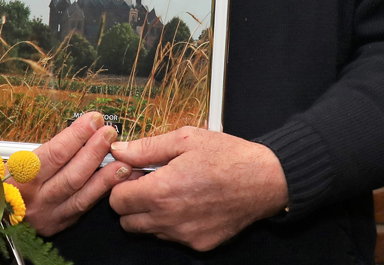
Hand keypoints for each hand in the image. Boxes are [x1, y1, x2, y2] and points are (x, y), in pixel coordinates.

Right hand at [8, 112, 130, 235]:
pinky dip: (99, 193)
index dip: (77, 136)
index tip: (93, 120)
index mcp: (21, 177)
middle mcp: (35, 199)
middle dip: (94, 152)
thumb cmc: (4, 182)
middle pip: (72, 175)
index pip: (54, 153)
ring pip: (81, 195)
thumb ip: (46, 150)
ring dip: (105, 177)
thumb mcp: (14, 161)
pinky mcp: (58, 224)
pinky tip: (112, 182)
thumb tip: (79, 132)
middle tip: (109, 134)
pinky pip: (83, 208)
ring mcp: (48, 215)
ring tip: (122, 162)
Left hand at [108, 127, 288, 251]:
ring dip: (150, 214)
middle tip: (149, 182)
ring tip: (171, 191)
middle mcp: (170, 218)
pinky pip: (172, 238)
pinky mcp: (200, 244)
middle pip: (127, 221)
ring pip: (148, 231)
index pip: (116, 200)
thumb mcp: (185, 139)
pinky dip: (172, 223)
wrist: (266, 181)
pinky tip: (188, 203)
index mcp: (162, 190)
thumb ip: (146, 147)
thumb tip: (119, 150)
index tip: (133, 174)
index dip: (121, 185)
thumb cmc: (228, 156)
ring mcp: (185, 235)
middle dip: (131, 202)